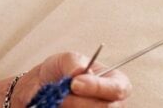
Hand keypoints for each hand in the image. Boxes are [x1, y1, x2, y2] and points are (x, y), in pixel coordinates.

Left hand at [13, 52, 131, 107]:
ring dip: (70, 105)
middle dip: (79, 100)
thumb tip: (82, 72)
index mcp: (116, 82)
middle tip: (62, 92)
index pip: (118, 89)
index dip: (97, 87)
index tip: (74, 83)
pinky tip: (59, 104)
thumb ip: (75, 63)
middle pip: (105, 107)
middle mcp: (113, 102)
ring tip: (59, 97)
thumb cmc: (61, 70)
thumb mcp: (66, 59)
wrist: (43, 85)